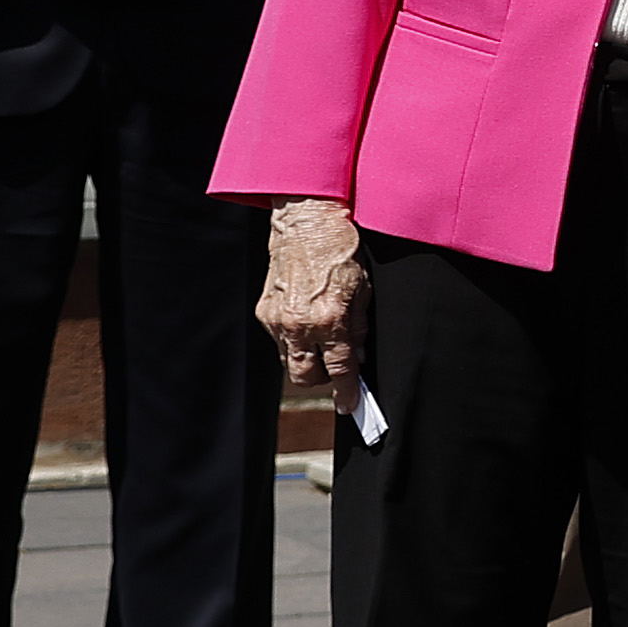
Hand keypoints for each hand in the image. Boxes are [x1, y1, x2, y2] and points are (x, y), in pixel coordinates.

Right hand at [257, 199, 366, 396]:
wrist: (306, 220)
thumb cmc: (340, 249)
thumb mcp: (363, 289)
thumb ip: (359, 328)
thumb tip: (357, 358)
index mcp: (328, 319)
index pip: (339, 369)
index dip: (346, 391)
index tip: (350, 405)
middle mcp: (298, 324)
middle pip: (305, 377)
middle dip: (322, 380)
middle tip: (337, 370)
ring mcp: (277, 318)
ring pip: (290, 361)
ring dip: (307, 360)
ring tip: (324, 342)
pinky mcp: (264, 310)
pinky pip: (279, 341)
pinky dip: (294, 340)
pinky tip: (307, 322)